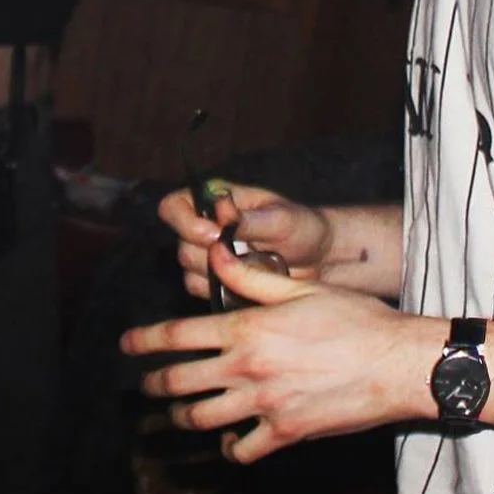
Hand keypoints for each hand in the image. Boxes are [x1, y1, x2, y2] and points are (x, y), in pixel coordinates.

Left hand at [119, 252, 430, 462]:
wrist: (397, 364)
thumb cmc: (354, 319)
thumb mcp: (300, 289)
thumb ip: (250, 278)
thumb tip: (215, 253)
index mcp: (246, 328)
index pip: (177, 335)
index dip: (144, 340)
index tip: (126, 345)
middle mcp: (247, 367)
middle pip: (179, 381)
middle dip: (154, 384)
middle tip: (145, 385)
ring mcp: (265, 404)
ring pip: (203, 418)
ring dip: (183, 416)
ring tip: (178, 414)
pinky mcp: (287, 433)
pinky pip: (242, 449)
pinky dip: (229, 446)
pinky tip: (228, 439)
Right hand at [160, 182, 332, 301]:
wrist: (319, 260)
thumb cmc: (301, 228)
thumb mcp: (282, 219)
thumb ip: (249, 219)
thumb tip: (222, 212)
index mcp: (213, 200)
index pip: (173, 206)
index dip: (184, 222)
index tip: (213, 235)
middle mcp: (203, 227)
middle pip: (181, 245)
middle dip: (213, 255)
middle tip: (247, 256)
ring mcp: (208, 257)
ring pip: (191, 273)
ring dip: (224, 274)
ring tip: (259, 267)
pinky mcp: (216, 283)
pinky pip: (205, 293)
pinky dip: (228, 291)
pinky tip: (253, 284)